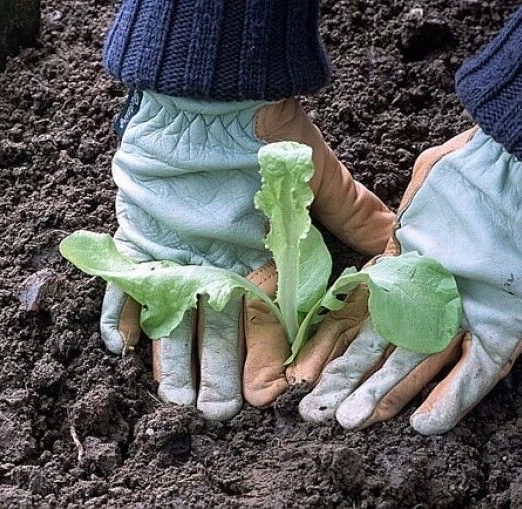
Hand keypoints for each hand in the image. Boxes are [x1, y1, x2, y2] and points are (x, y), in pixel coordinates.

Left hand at [101, 91, 393, 419]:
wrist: (211, 98)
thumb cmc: (268, 138)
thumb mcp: (319, 179)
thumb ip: (356, 216)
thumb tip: (399, 251)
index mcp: (268, 259)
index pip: (276, 322)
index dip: (278, 359)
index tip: (276, 395)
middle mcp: (225, 266)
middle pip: (225, 334)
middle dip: (222, 373)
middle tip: (219, 410)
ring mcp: (183, 256)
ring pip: (178, 320)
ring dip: (174, 358)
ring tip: (175, 395)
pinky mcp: (144, 239)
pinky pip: (127, 282)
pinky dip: (122, 311)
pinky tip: (124, 343)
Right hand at [287, 128, 521, 433]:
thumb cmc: (475, 168)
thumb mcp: (427, 183)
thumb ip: (404, 223)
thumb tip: (383, 250)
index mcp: (414, 269)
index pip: (365, 316)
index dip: (336, 347)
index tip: (306, 373)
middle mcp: (437, 298)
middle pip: (387, 348)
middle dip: (352, 381)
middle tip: (317, 414)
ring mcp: (471, 314)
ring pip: (423, 364)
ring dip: (389, 394)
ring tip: (354, 421)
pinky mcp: (509, 327)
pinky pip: (480, 369)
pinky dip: (454, 396)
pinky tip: (424, 425)